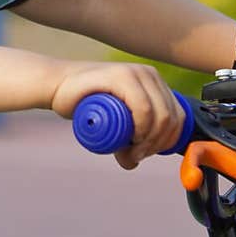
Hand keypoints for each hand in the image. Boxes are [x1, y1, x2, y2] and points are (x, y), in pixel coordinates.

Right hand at [51, 61, 185, 169]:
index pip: (177, 116)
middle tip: (135, 155)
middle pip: (170, 118)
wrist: (58, 86)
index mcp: (154, 82)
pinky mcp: (122, 76)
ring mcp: (136, 73)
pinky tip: (133, 139)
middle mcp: (150, 74)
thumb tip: (134, 163)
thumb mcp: (113, 123)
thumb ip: (125, 138)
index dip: (167, 141)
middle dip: (156, 145)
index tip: (146, 153)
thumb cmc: (84, 104)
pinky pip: (144, 109)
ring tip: (131, 151)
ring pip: (160, 115)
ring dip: (150, 141)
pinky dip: (144, 130)